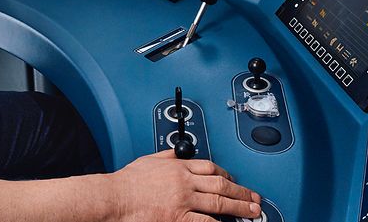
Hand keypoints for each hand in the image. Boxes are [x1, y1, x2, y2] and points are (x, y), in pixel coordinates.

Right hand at [109, 150, 260, 221]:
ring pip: (219, 201)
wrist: (114, 198)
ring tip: (252, 212)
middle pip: (220, 183)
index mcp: (177, 165)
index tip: (234, 180)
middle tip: (254, 198)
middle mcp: (184, 181)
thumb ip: (166, 157)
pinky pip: (206, 221)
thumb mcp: (148, 161)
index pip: (210, 166)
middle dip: (241, 191)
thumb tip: (177, 153)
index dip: (226, 174)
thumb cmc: (126, 183)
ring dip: (239, 207)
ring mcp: (183, 199)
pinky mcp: (178, 217)